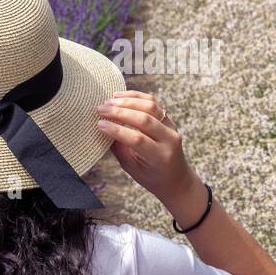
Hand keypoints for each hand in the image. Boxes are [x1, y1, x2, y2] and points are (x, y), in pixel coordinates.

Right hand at [96, 91, 206, 222]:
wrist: (176, 178)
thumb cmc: (150, 176)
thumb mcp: (132, 168)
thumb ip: (119, 148)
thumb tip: (102, 128)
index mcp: (160, 157)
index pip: (137, 139)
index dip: (117, 130)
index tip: (99, 124)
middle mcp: (169, 140)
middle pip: (144, 119)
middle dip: (120, 112)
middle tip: (101, 109)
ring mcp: (172, 127)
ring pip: (150, 106)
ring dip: (128, 101)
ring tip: (109, 101)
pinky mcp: (169, 119)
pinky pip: (153, 103)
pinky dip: (136, 96)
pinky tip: (120, 96)